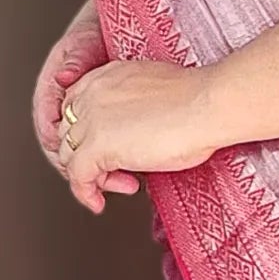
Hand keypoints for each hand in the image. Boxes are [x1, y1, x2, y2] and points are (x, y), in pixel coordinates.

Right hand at [31, 0, 108, 169]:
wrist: (121, 22)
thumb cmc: (98, 30)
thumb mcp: (84, 44)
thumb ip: (74, 62)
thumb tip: (62, 79)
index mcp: (52, 85)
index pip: (47, 125)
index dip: (61, 150)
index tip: (79, 167)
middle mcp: (63, 100)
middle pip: (61, 145)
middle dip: (80, 168)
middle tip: (101, 185)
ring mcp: (80, 107)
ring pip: (81, 148)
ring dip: (96, 167)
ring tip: (122, 178)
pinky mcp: (99, 113)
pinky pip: (97, 141)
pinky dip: (110, 155)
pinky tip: (129, 165)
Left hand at [56, 57, 223, 212]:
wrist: (208, 105)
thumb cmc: (198, 100)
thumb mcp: (154, 95)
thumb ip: (134, 108)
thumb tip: (136, 130)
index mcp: (105, 76)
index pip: (76, 108)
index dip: (88, 133)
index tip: (107, 148)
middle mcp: (92, 94)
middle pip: (70, 133)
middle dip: (91, 155)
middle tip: (119, 170)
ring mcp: (91, 119)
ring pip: (70, 156)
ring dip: (94, 175)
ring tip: (121, 183)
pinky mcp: (97, 146)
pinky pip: (77, 177)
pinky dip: (85, 193)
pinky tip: (98, 203)